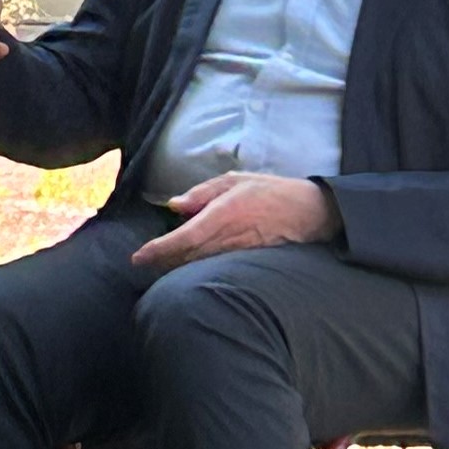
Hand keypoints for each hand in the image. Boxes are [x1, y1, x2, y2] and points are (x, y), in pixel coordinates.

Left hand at [130, 172, 336, 278]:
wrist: (310, 213)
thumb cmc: (271, 191)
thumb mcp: (234, 181)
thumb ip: (202, 193)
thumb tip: (174, 205)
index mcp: (222, 215)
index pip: (183, 238)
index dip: (159, 250)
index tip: (138, 257)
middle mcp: (228, 238)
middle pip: (187, 256)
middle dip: (162, 261)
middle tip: (141, 262)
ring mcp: (238, 253)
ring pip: (200, 264)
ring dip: (177, 266)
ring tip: (157, 265)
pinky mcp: (247, 261)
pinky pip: (216, 266)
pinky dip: (197, 267)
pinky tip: (186, 266)